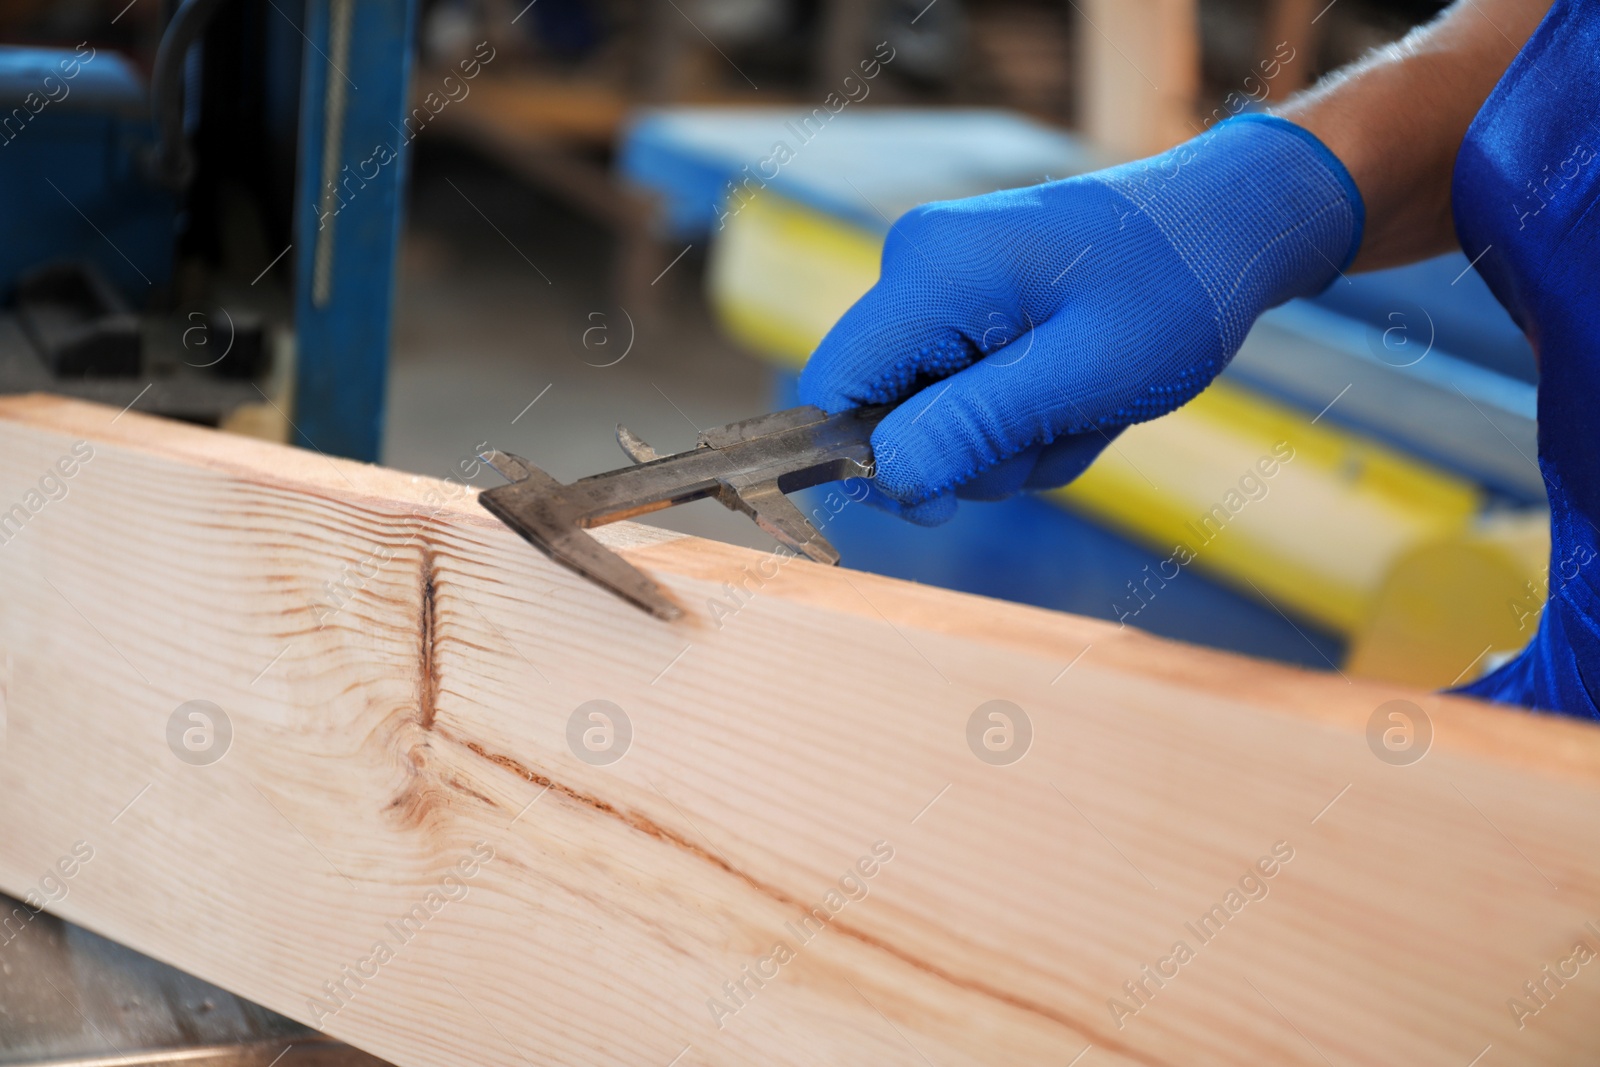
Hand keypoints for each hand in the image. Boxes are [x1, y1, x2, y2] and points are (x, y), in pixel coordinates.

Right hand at [799, 114, 1362, 524]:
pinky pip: (968, 396)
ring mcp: (945, 287)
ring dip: (1008, 443)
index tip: (942, 499)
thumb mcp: (1083, 375)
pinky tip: (1083, 397)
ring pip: (931, 415)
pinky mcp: (973, 305)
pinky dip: (1025, 419)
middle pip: (883, 412)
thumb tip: (883, 477)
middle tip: (1055, 434)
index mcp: (928, 275)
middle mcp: (918, 270)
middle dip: (967, 452)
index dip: (866, 462)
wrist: (1233, 226)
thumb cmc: (1173, 291)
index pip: (830, 390)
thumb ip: (973, 426)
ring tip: (1085, 409)